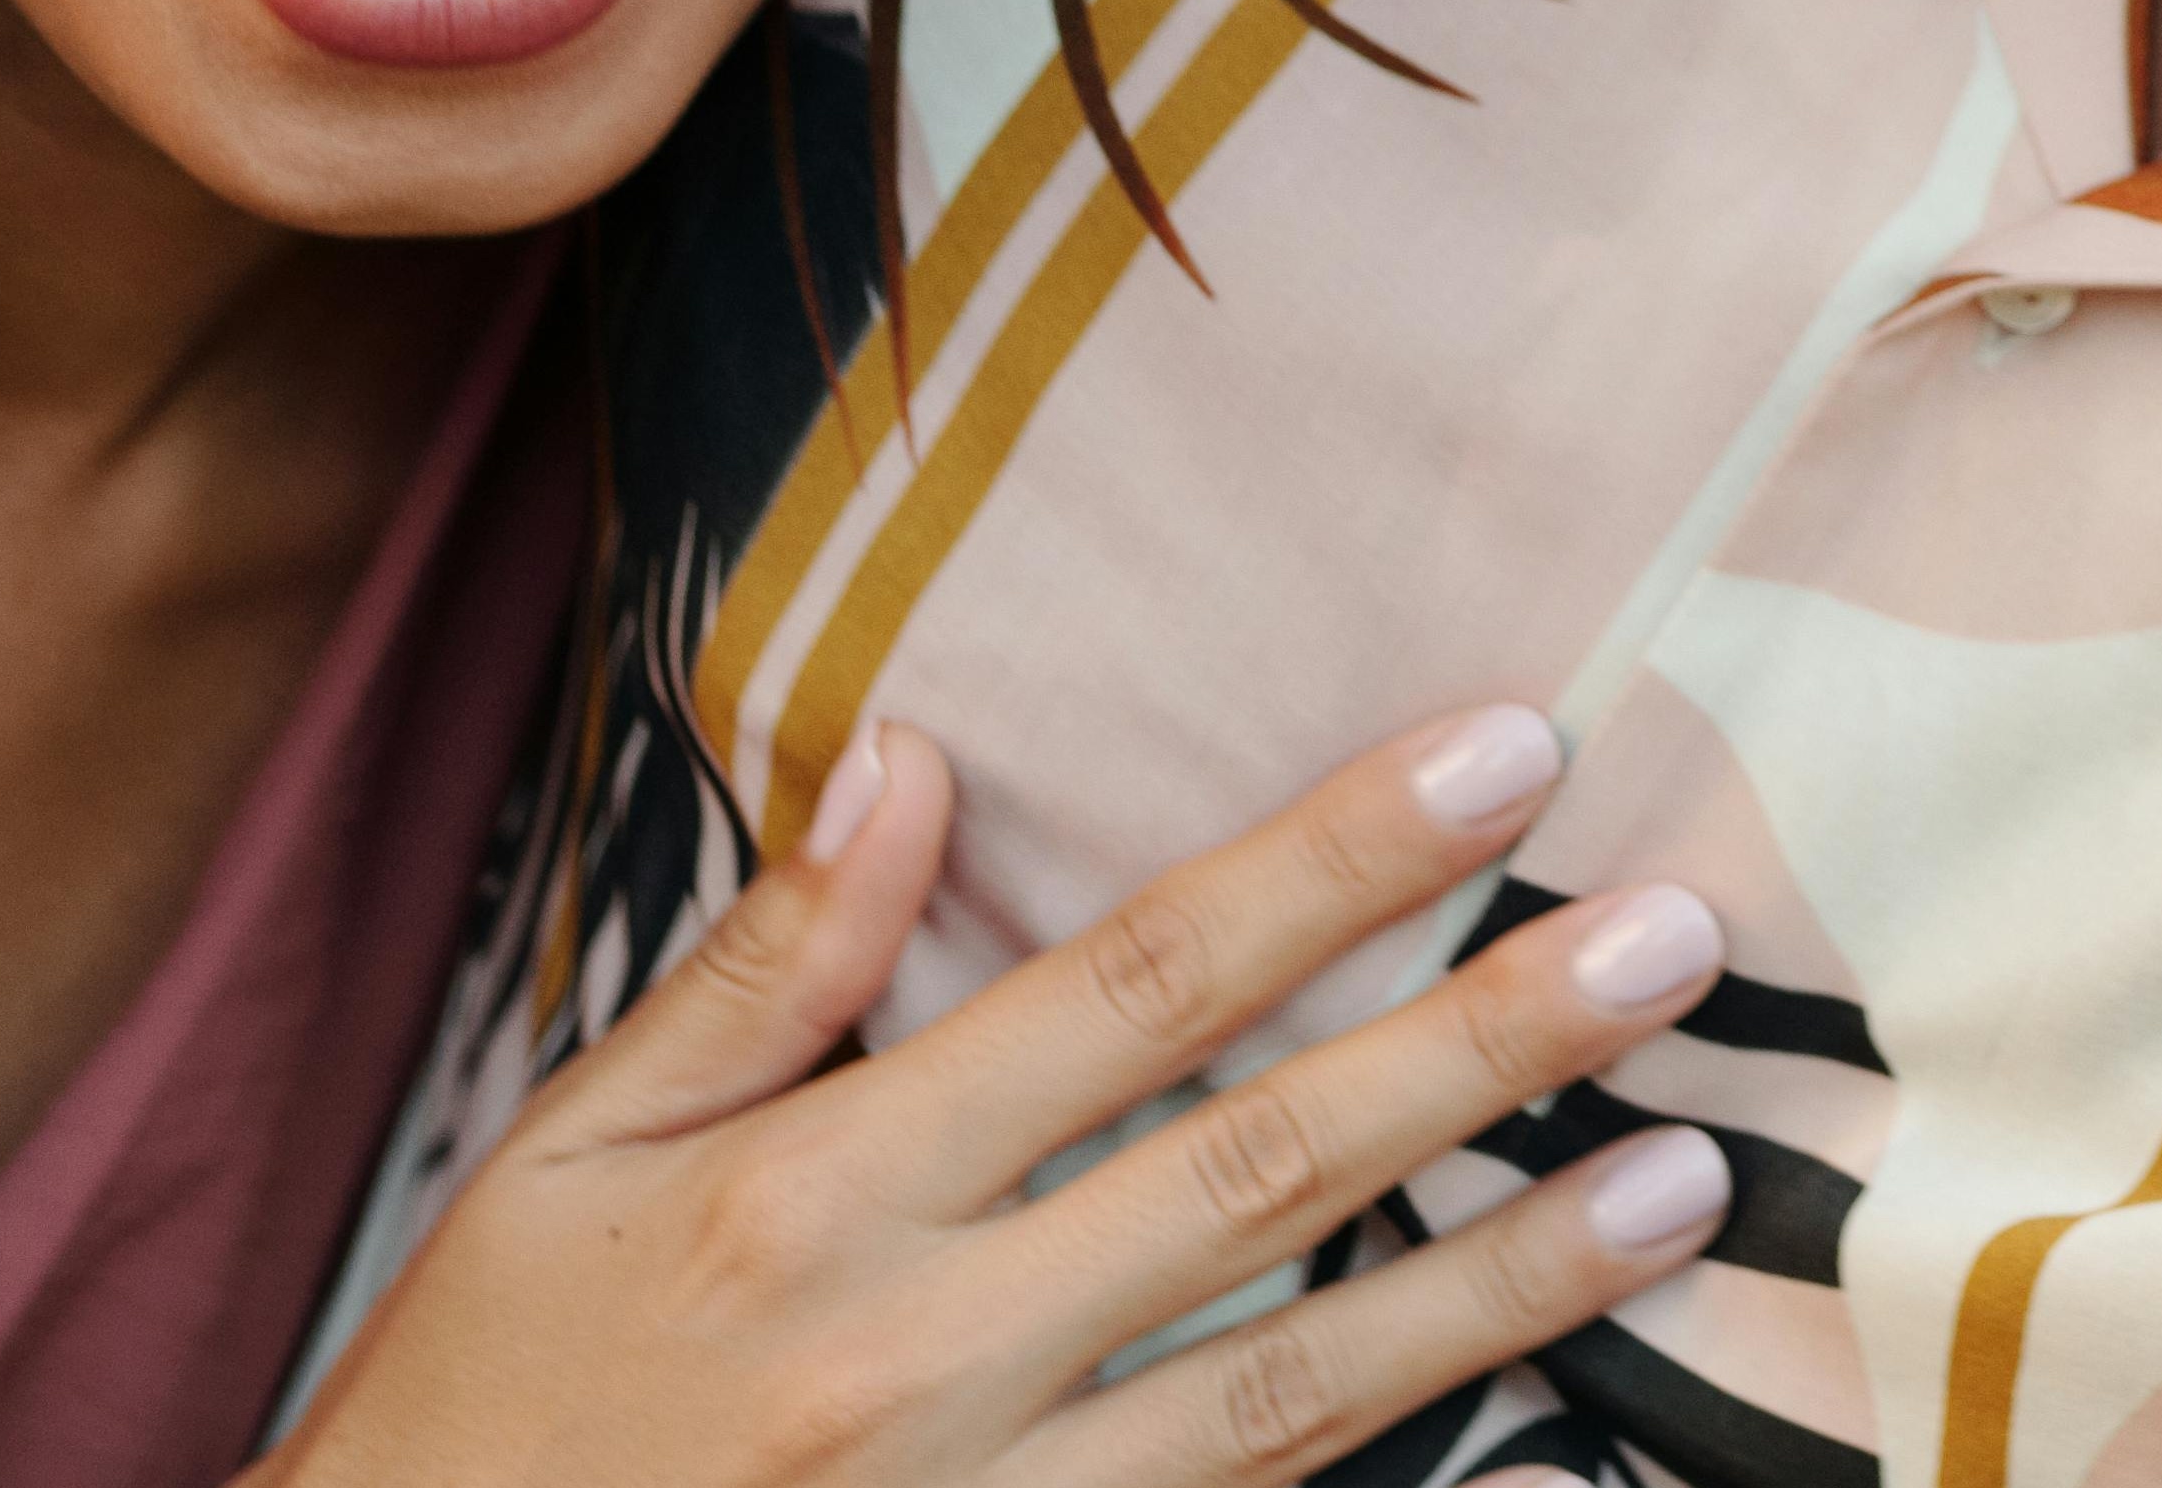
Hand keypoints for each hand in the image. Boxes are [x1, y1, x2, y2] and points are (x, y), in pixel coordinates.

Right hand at [270, 706, 1744, 1485]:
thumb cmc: (473, 1409)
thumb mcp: (559, 1167)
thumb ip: (756, 971)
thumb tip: (912, 749)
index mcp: (809, 1201)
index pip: (1126, 985)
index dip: (1330, 862)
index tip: (1507, 746)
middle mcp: (915, 1360)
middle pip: (1252, 1172)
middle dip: (1481, 1047)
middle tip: (1680, 941)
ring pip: (1297, 1389)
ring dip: (1508, 1285)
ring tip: (1687, 1178)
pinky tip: (1562, 1466)